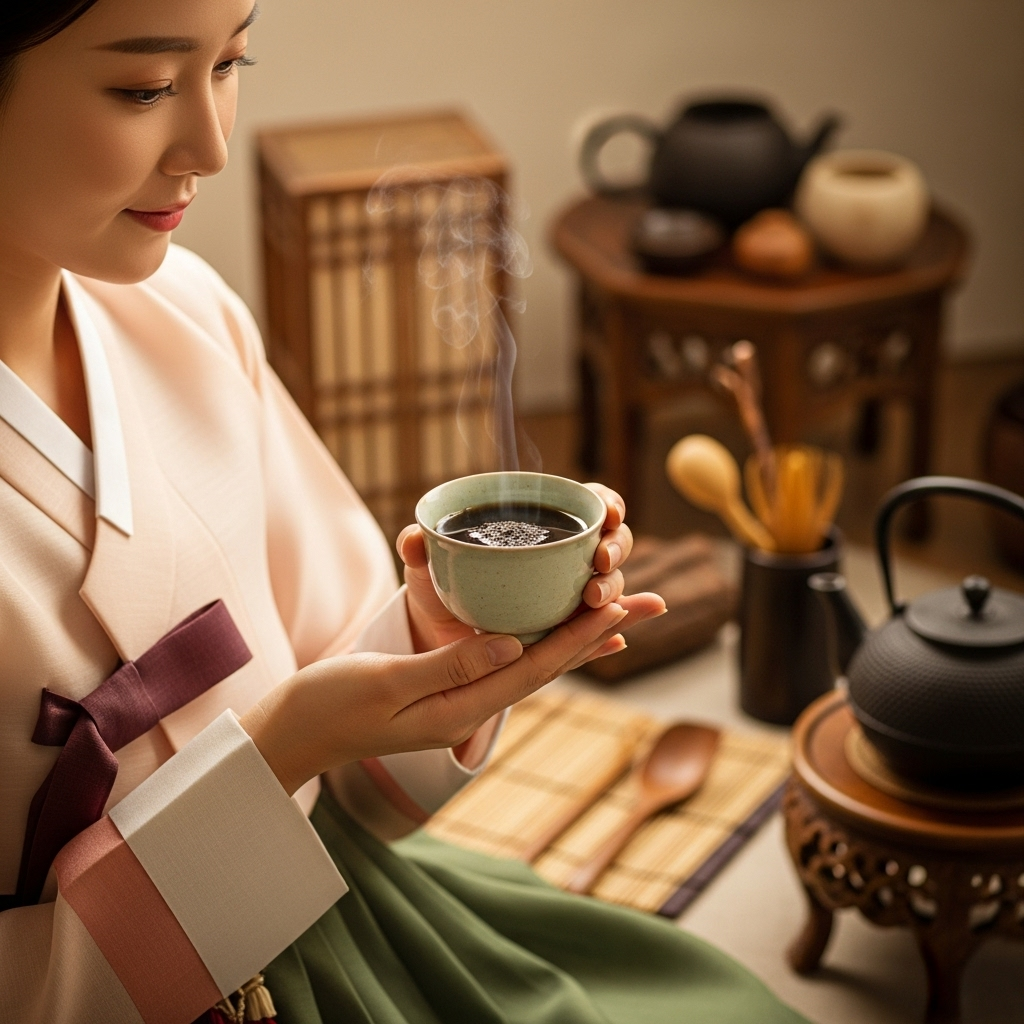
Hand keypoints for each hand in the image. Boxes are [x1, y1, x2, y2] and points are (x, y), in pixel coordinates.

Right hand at [241, 600, 630, 795]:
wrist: (295, 731)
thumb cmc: (329, 705)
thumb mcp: (386, 682)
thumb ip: (448, 665)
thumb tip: (510, 644)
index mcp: (459, 709)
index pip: (533, 670)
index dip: (578, 636)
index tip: (618, 605)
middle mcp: (469, 708)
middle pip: (545, 667)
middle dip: (594, 634)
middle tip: (643, 602)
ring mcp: (459, 701)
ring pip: (529, 665)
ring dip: (573, 637)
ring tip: (615, 610)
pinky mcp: (446, 688)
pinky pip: (502, 662)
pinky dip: (535, 642)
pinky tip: (550, 628)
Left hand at [398, 482, 665, 657]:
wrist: (439, 635)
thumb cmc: (443, 584)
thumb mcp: (428, 565)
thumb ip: (421, 548)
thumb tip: (413, 540)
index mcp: (544, 525)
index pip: (593, 502)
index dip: (609, 504)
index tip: (608, 514)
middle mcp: (568, 557)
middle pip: (614, 542)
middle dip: (617, 549)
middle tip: (600, 564)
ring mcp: (574, 595)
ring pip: (613, 585)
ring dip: (618, 591)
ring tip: (597, 602)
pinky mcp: (570, 632)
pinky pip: (600, 632)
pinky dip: (615, 635)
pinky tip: (622, 640)